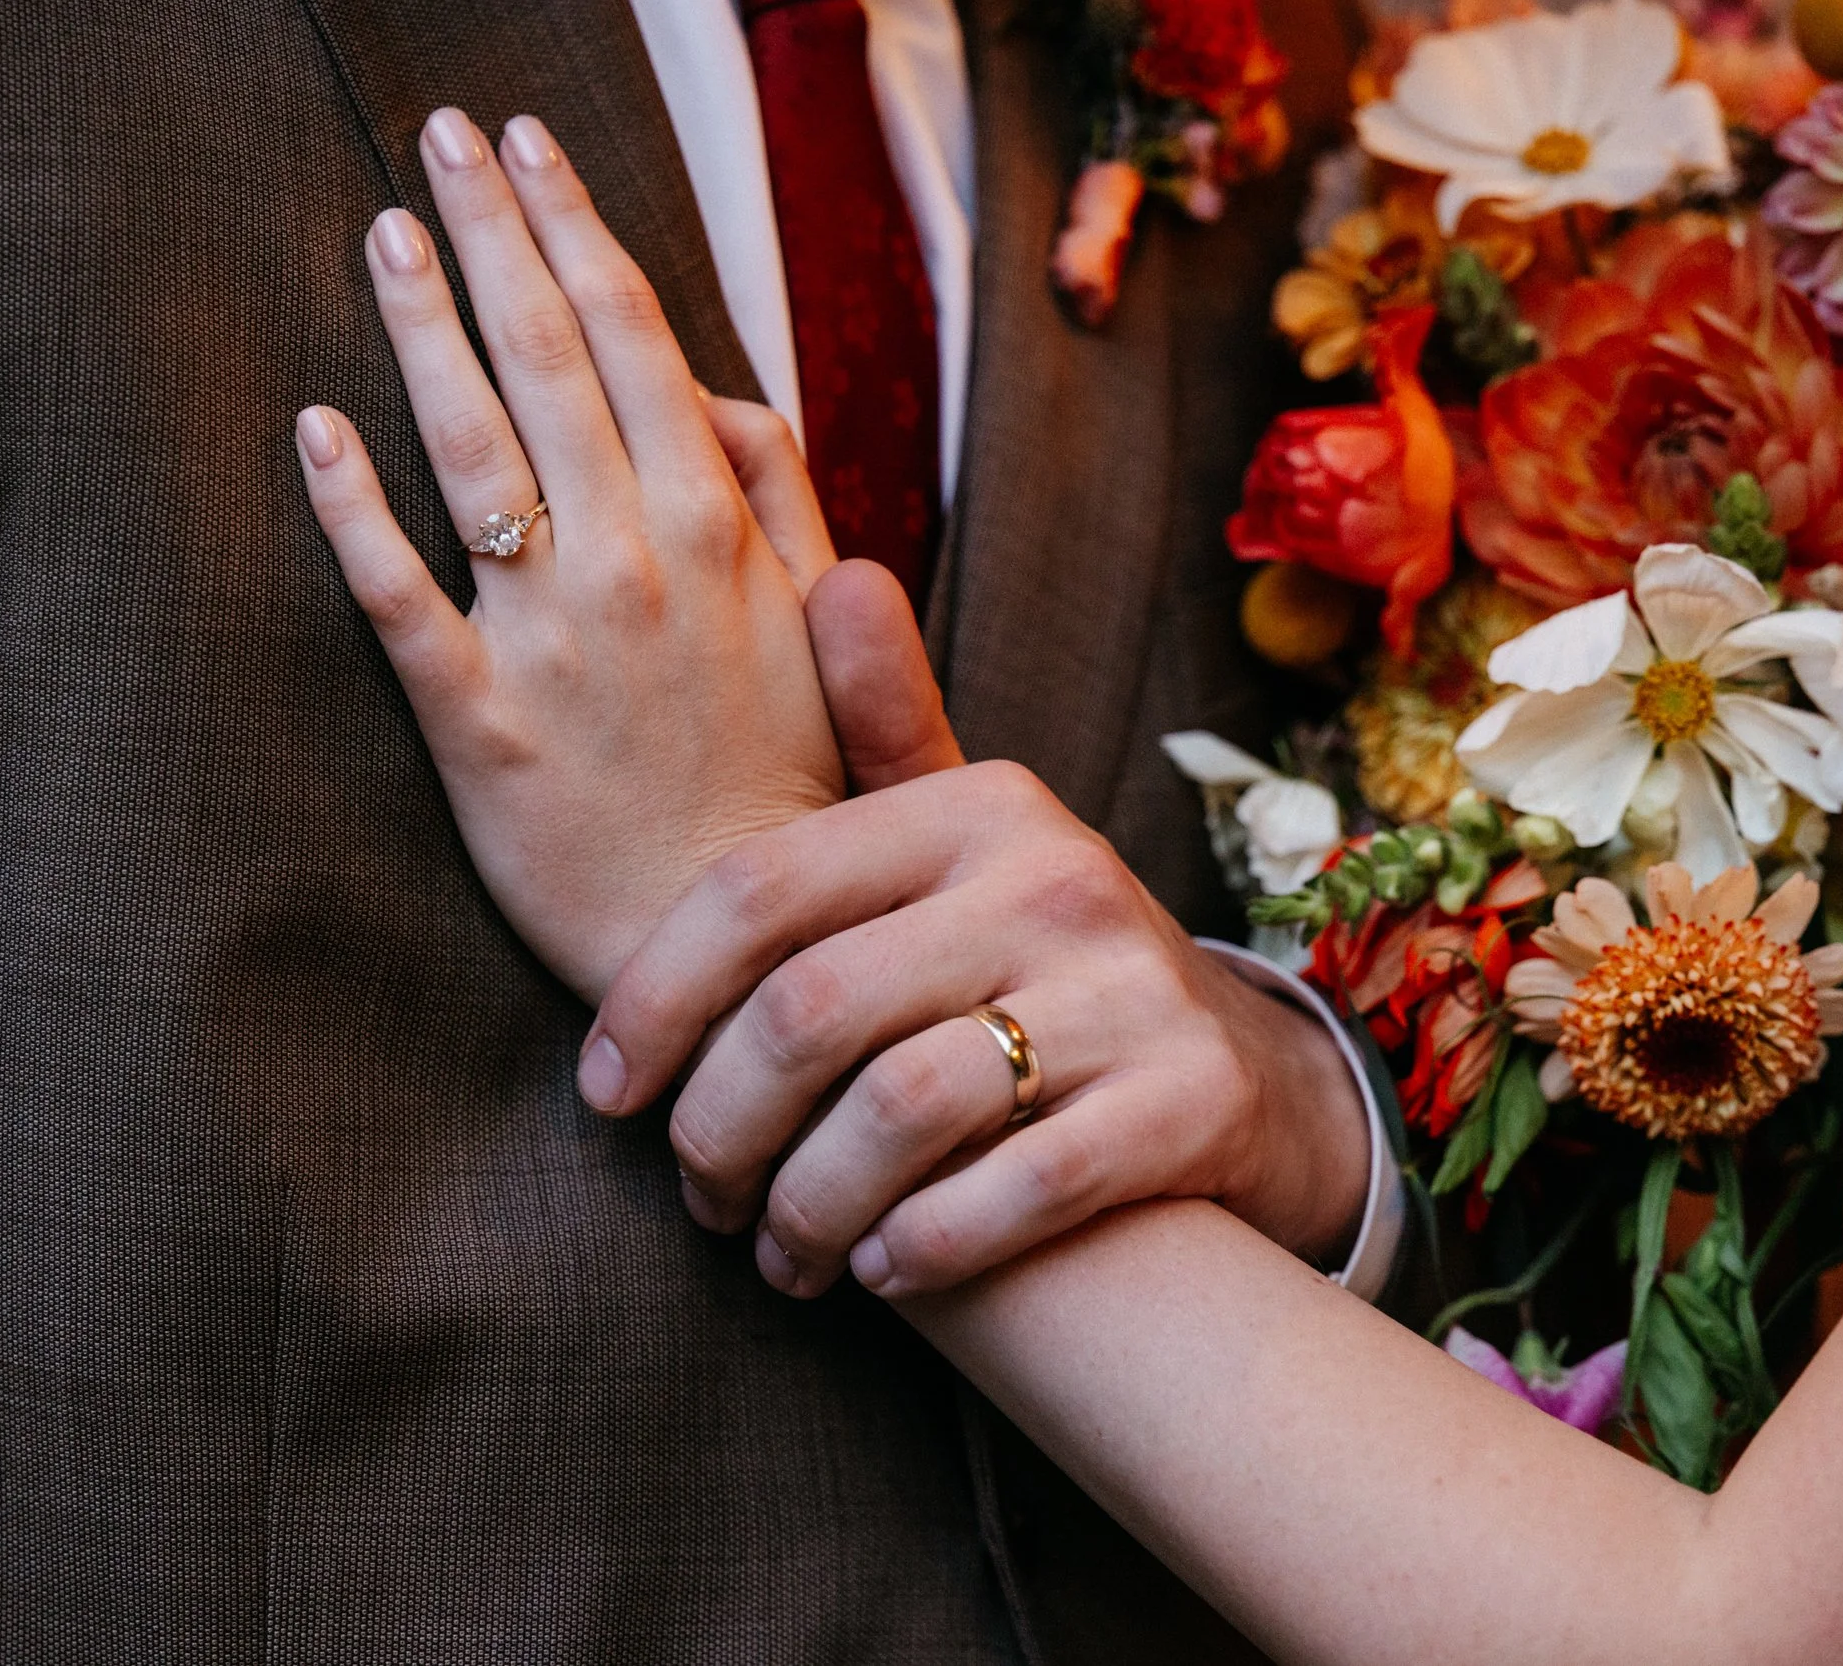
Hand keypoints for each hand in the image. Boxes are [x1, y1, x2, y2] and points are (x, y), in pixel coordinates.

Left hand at [297, 108, 843, 1002]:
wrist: (737, 945)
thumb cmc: (792, 782)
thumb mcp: (828, 626)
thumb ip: (783, 496)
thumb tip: (719, 387)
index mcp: (718, 525)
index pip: (631, 334)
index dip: (572, 225)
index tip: (528, 145)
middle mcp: (631, 558)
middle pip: (542, 358)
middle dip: (489, 229)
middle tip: (442, 137)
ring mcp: (548, 638)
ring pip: (470, 448)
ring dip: (421, 323)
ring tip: (385, 233)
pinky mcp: (477, 724)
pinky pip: (399, 596)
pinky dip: (352, 505)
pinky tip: (316, 425)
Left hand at [582, 626, 1373, 1297]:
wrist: (1237, 1074)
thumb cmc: (1041, 960)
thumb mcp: (967, 841)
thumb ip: (881, 736)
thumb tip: (832, 571)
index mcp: (974, 805)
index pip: (756, 891)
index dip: (652, 1000)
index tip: (606, 1093)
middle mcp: (1054, 877)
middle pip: (811, 1014)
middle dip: (720, 1132)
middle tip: (701, 1199)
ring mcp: (1130, 990)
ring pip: (900, 1112)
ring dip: (808, 1208)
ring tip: (780, 1254)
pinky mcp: (1185, 1103)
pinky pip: (1017, 1191)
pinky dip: (923, 1248)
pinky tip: (881, 1272)